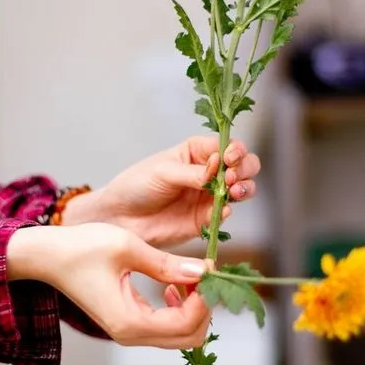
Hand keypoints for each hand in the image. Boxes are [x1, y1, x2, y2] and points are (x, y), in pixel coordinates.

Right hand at [7, 224, 210, 348]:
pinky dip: (179, 307)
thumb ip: (167, 263)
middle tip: (203, 273)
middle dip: (203, 307)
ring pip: (180, 334)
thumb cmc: (81, 248)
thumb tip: (205, 271)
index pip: (185, 324)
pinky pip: (166, 326)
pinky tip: (173, 283)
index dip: (204, 298)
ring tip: (189, 275)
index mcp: (129, 322)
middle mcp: (130, 334)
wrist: (48, 255)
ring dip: (193, 307)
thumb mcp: (128, 247)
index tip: (209, 268)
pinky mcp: (128, 322)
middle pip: (188, 338)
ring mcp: (129, 331)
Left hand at [64, 136, 260, 246]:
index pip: (228, 146)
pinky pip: (226, 214)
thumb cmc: (137, 185)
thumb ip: (192, 173)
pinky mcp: (206, 219)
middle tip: (232, 177)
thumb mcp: (163, 171)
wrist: (120, 218)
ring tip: (233, 191)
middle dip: (244, 169)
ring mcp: (209, 196)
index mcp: (198, 152)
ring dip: (245, 188)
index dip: (235, 150)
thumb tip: (218, 173)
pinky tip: (223, 209)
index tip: (229, 158)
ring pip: (242, 189)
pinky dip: (229, 210)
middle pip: (244, 165)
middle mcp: (209, 172)